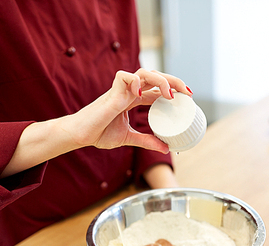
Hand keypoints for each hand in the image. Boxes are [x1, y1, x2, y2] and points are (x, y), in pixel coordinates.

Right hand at [66, 68, 191, 152]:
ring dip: (161, 80)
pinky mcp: (111, 93)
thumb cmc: (99, 133)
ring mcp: (121, 90)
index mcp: (133, 99)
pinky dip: (135, 82)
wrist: (80, 135)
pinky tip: (142, 94)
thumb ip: (146, 140)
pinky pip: (124, 76)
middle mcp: (129, 91)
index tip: (188, 98)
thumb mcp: (128, 138)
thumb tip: (166, 149)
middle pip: (155, 76)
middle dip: (174, 81)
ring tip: (170, 95)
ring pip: (144, 72)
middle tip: (188, 93)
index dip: (173, 89)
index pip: (157, 88)